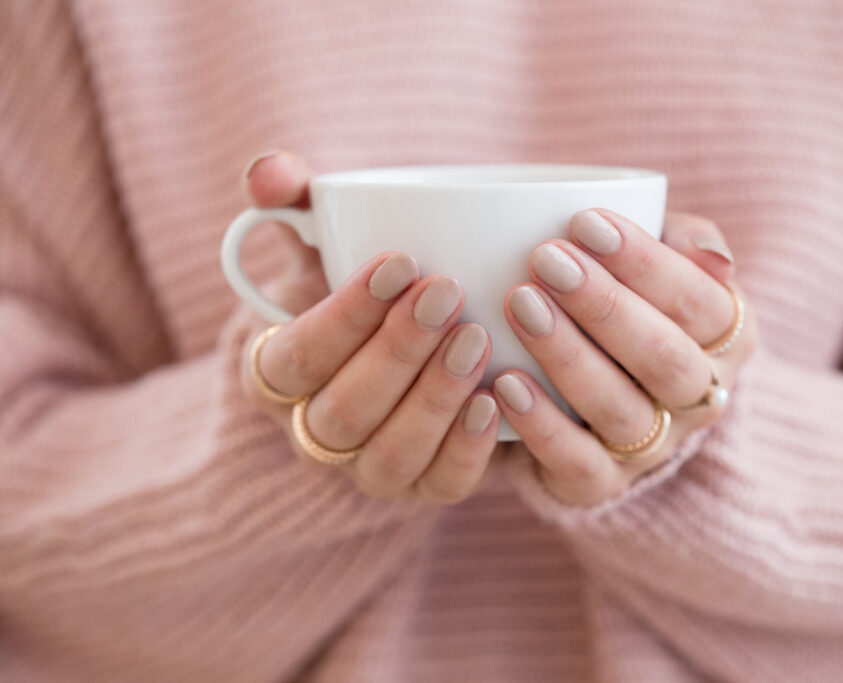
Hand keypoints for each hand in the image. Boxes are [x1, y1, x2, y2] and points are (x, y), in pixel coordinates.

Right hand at [237, 152, 500, 503]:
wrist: (405, 344)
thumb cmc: (360, 286)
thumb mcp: (320, 240)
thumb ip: (291, 201)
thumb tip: (268, 173)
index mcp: (276, 375)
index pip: (295, 358)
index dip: (344, 314)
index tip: (400, 260)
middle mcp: (313, 433)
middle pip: (342, 412)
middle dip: (395, 352)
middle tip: (447, 292)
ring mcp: (367, 468)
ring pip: (388, 456)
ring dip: (432, 398)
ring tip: (477, 336)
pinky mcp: (423, 486)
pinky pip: (440, 486)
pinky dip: (466, 449)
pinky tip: (496, 399)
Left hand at [495, 209, 757, 505]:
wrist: (598, 389)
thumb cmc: (630, 297)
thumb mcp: (662, 256)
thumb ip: (687, 240)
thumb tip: (714, 259)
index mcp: (729, 337)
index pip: (699, 301)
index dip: (645, 263)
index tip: (584, 221)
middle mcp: (701, 397)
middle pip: (664, 357)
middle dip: (603, 305)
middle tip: (545, 258)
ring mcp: (655, 447)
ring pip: (621, 409)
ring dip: (567, 355)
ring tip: (519, 305)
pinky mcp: (604, 484)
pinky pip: (578, 463)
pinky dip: (541, 426)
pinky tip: (505, 384)